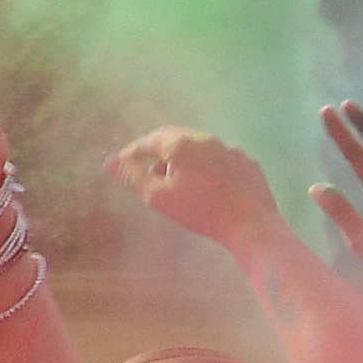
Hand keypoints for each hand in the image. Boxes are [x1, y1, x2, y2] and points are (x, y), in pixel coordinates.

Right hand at [112, 127, 281, 266]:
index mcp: (182, 145)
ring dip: (182, 157)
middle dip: (156, 150)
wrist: (251, 225)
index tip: (120, 164)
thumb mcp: (158, 197)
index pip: (148, 141)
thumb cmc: (200, 212)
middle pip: (174, 137)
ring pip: (198, 146)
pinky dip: (206, 164)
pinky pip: (219, 157)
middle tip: (145, 167)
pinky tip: (206, 182)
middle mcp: (206, 139)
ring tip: (175, 177)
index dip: (132, 152)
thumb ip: (133, 176)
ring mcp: (230, 149)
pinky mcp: (247, 161)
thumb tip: (111, 163)